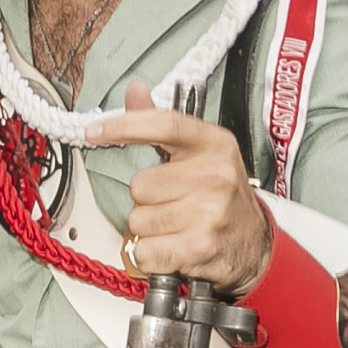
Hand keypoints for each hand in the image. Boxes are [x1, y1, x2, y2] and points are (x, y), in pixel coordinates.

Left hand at [89, 81, 272, 291]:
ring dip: (149, 229)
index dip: (124, 126)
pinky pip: (145, 251)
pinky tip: (174, 248)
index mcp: (214, 144)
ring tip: (176, 226)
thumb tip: (135, 91)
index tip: (94, 131)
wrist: (253, 244)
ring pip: (138, 219)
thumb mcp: (201, 153)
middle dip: (147, 199)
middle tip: (174, 203)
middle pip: (140, 184)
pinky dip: (151, 256)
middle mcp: (215, 175)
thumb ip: (161, 123)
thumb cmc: (222, 196)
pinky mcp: (199, 246)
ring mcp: (209, 212)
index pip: (164, 125)